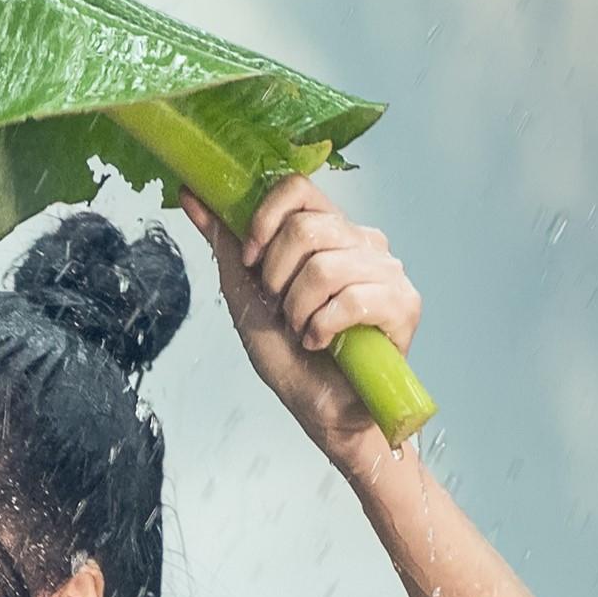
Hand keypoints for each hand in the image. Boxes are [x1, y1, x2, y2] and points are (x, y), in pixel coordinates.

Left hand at [180, 177, 420, 477]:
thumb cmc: (289, 355)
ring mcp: (388, 270)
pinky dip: (323, 329)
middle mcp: (363, 242)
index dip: (266, 219)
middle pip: (308, 227)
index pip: (300, 188)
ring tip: (304, 330)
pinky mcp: (404, 303)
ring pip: (326, 267)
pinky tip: (322, 344)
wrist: (320, 409)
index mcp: (330, 232)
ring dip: (299, 312)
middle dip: (277, 278)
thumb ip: (226, 242)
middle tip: (283, 309)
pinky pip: (352, 300)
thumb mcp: (246, 294)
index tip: (251, 259)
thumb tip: (193, 193)